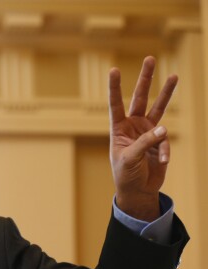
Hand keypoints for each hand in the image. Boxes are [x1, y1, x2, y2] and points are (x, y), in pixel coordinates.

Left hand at [109, 56, 177, 220]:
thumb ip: (146, 143)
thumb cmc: (125, 175)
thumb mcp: (130, 159)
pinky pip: (166, 141)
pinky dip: (165, 151)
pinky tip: (162, 162)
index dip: (114, 88)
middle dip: (145, 79)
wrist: (138, 190)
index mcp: (119, 129)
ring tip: (173, 75)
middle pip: (140, 98)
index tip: (113, 70)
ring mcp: (148, 132)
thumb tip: (164, 129)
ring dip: (166, 92)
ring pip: (158, 107)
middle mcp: (133, 126)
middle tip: (149, 58)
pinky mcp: (160, 141)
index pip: (116, 104)